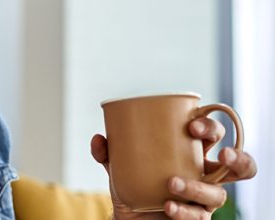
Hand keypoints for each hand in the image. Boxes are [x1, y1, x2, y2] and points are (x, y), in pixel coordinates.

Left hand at [90, 117, 257, 219]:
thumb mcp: (119, 167)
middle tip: (220, 154)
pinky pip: (199, 217)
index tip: (191, 126)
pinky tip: (169, 206)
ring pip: (218, 194)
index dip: (211, 127)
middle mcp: (205, 176)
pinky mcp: (196, 218)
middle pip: (238, 165)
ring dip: (197, 188)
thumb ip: (109, 153)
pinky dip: (184, 211)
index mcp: (192, 154)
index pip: (213, 135)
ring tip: (172, 183)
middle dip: (237, 158)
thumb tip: (99, 139)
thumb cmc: (134, 186)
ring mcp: (203, 200)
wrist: (129, 218)